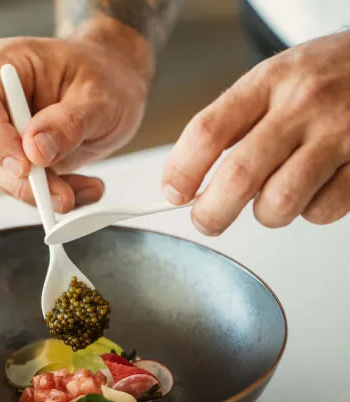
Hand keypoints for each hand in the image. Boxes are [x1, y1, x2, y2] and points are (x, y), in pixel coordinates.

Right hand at [0, 17, 152, 212]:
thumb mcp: (98, 97)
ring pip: (4, 177)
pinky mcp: (15, 158)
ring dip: (45, 193)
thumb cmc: (103, 78)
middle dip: (24, 181)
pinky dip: (54, 195)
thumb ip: (68, 122)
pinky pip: (25, 187)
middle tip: (63, 197)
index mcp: (5, 63)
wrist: (113, 88)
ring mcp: (0, 132)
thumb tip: (36, 150)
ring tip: (87, 189)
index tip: (25, 168)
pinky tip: (84, 190)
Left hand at [162, 31, 349, 234]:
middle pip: (238, 176)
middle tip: (205, 220)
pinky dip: (308, 212)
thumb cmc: (322, 77)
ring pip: (279, 202)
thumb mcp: (272, 80)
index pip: (208, 132)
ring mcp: (339, 134)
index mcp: (269, 82)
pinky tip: (311, 191)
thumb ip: (234, 124)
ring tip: (269, 199)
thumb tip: (190, 180)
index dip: (181, 171)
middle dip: (211, 212)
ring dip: (265, 214)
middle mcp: (303, 106)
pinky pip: (321, 211)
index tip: (173, 193)